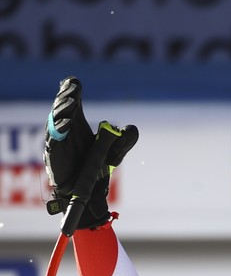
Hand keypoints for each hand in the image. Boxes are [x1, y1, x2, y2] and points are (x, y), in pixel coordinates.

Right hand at [44, 77, 137, 230]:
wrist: (88, 193)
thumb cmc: (96, 169)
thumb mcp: (115, 153)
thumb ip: (125, 140)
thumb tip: (131, 128)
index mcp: (76, 125)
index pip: (72, 103)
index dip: (71, 91)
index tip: (75, 82)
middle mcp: (64, 130)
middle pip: (61, 108)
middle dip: (66, 97)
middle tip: (73, 87)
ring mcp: (58, 142)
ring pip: (56, 122)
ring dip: (63, 110)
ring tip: (71, 101)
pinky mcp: (54, 155)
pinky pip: (55, 140)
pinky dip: (60, 131)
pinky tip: (67, 123)